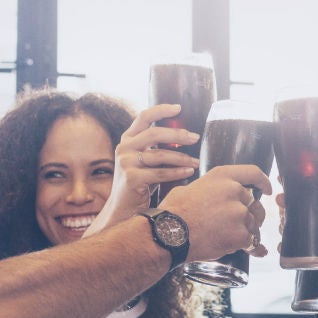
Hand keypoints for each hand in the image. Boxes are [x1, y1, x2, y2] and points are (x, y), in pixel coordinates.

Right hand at [91, 104, 200, 233]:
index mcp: (127, 140)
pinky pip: (160, 173)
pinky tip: (189, 172)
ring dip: (182, 157)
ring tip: (195, 162)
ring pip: (160, 155)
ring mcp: (125, 163)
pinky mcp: (131, 178)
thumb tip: (184, 136)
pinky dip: (177, 173)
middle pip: (154, 133)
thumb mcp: (145, 161)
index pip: (144, 117)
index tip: (179, 107)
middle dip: (178, 135)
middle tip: (195, 138)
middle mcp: (124, 148)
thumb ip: (156, 147)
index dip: (161, 110)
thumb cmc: (139, 184)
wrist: (122, 210)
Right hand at [160, 165, 269, 260]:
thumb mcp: (191, 188)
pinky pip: (252, 242)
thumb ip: (210, 189)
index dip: (263, 182)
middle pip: (254, 205)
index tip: (266, 189)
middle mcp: (235, 191)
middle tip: (237, 225)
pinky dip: (251, 248)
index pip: (252, 173)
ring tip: (229, 239)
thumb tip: (213, 195)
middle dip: (250, 216)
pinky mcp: (240, 234)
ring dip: (246, 232)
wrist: (169, 234)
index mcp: (222, 177)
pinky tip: (251, 252)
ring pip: (253, 224)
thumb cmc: (173, 213)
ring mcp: (239, 213)